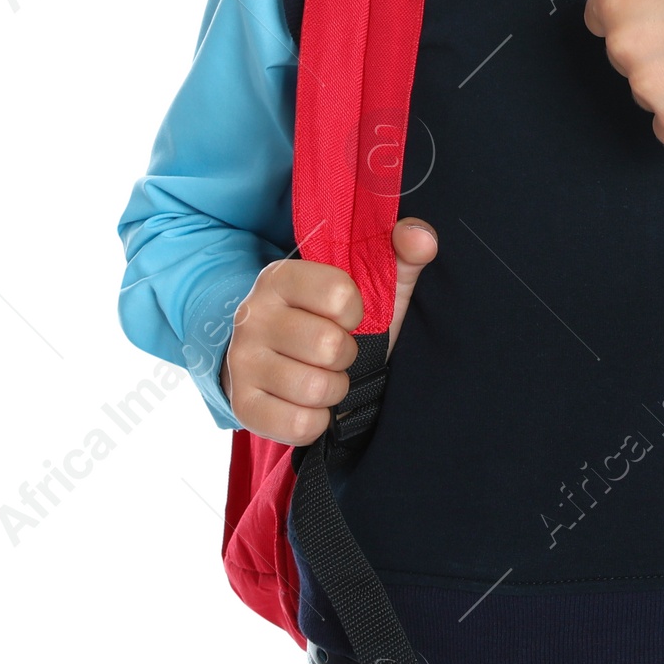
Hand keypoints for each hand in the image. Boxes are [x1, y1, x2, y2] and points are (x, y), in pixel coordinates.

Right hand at [221, 218, 438, 442]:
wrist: (283, 363)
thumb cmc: (335, 321)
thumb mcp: (371, 284)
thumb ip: (402, 254)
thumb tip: (422, 239)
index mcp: (281, 276)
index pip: (339, 294)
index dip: (356, 313)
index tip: (348, 316)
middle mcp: (251, 314)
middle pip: (328, 345)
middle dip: (347, 355)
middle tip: (335, 352)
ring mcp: (241, 360)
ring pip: (315, 388)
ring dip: (334, 389)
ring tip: (323, 376)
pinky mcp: (241, 404)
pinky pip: (298, 425)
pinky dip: (317, 421)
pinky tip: (309, 403)